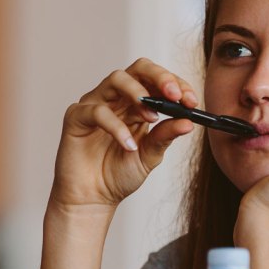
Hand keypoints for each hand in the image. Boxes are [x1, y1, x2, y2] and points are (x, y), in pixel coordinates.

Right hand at [50, 59, 197, 211]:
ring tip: (152, 117)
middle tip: (175, 95)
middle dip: (160, 77)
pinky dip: (117, 126)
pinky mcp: (76, 117)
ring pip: (116, 79)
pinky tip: (128, 145)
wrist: (93, 199)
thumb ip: (166, 136)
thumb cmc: (119, 175)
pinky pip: (97, 111)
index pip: (157, 81)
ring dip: (138, 93)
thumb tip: (188, 122)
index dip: (176, 85)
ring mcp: (95, 104)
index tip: (192, 101)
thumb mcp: (150, 156)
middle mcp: (116, 99)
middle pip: (138, 69)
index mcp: (137, 105)